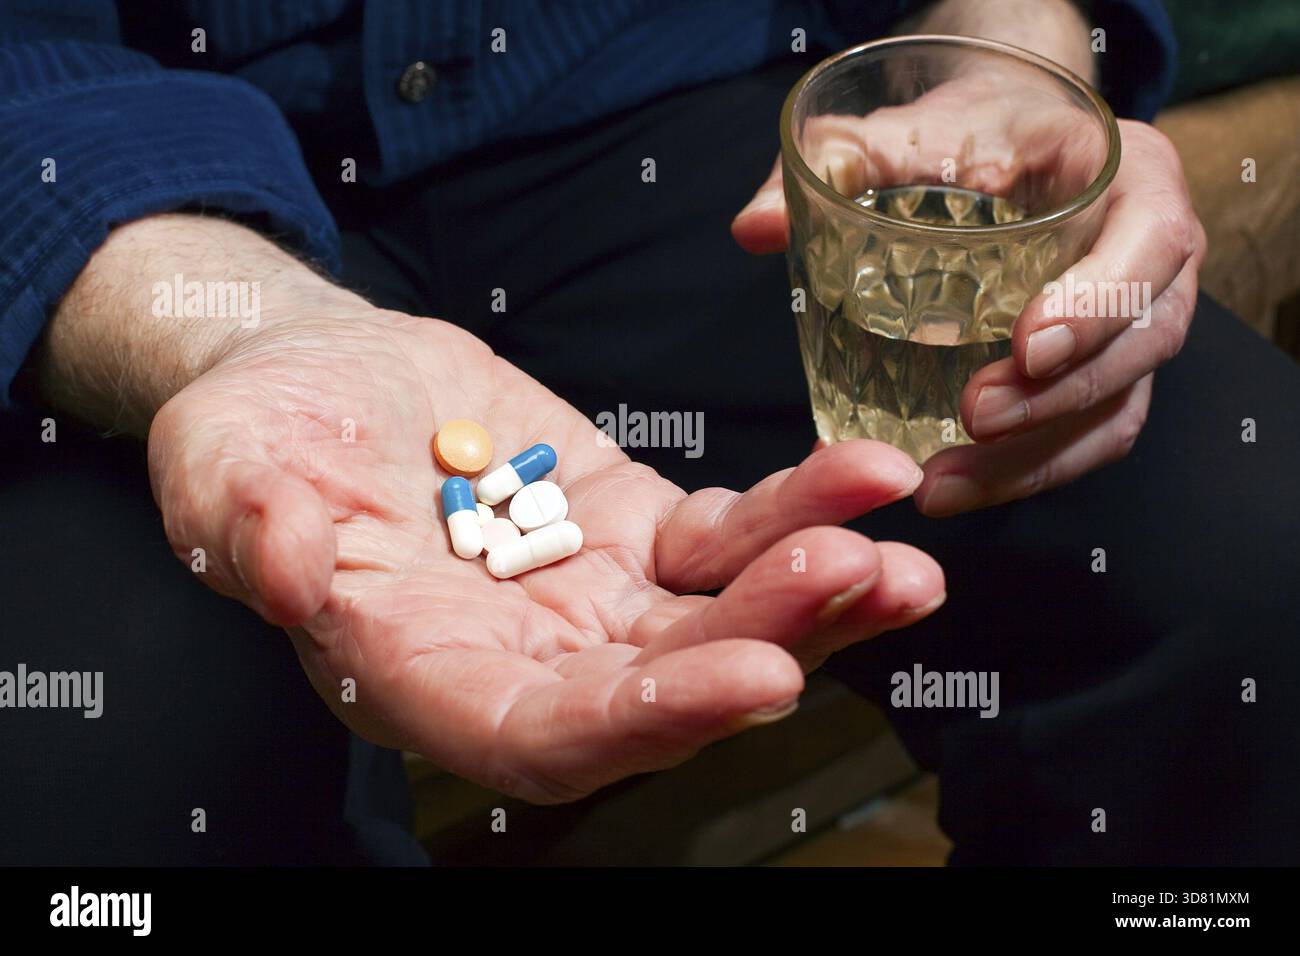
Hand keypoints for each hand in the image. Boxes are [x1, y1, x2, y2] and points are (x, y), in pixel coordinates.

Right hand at [147, 308, 945, 801]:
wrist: (319, 378)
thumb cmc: (254, 436)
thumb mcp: (221, 469)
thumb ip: (254, 529)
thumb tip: (296, 581)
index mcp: (425, 677)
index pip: (546, 736)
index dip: (650, 720)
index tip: (754, 678)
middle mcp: (527, 659)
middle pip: (663, 685)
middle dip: (767, 641)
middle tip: (857, 579)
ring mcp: (593, 595)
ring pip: (718, 615)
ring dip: (814, 589)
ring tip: (900, 547)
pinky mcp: (633, 525)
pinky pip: (729, 534)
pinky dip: (798, 511)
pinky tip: (869, 482)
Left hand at [733, 81, 1204, 514]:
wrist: (1005, 150)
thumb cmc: (968, 134)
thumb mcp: (914, 126)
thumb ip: (841, 159)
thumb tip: (754, 227)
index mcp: (1133, 179)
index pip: (1151, 244)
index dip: (1100, 303)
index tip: (1027, 345)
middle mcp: (1155, 258)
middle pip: (1143, 344)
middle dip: (1058, 396)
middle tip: (972, 418)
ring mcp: (1138, 327)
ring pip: (1116, 409)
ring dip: (1034, 457)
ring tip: (943, 482)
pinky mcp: (1104, 378)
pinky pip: (1087, 440)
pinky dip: (1025, 474)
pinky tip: (955, 489)